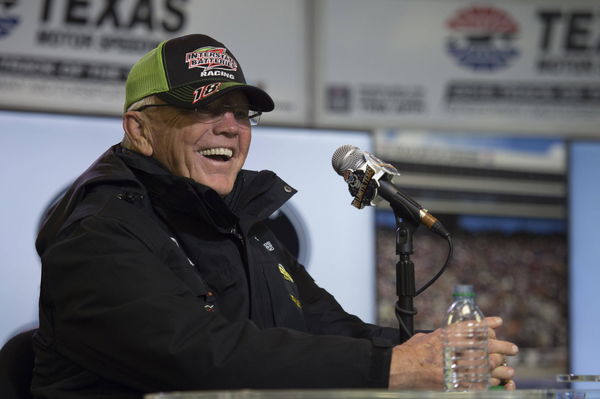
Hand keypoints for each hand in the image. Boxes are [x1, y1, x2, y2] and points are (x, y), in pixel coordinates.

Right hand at [387, 316, 518, 389]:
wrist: (399, 368)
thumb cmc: (410, 353)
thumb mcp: (427, 337)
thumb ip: (443, 336)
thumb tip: (456, 335)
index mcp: (445, 335)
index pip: (472, 327)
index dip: (488, 326)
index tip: (497, 324)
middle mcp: (451, 349)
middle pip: (484, 347)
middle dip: (502, 348)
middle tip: (512, 349)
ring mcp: (453, 366)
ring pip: (484, 366)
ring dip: (500, 367)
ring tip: (508, 369)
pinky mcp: (453, 383)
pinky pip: (476, 383)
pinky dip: (488, 382)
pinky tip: (495, 381)